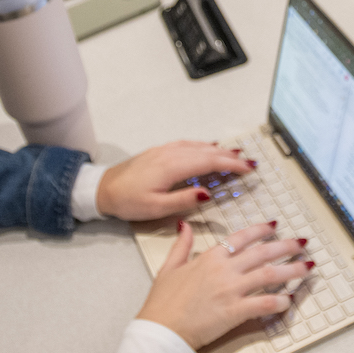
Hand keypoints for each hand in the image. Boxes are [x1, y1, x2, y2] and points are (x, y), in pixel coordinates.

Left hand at [96, 141, 251, 219]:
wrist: (103, 188)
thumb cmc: (128, 201)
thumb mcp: (156, 208)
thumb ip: (184, 200)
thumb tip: (208, 193)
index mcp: (172, 167)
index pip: (209, 163)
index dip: (231, 165)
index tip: (248, 168)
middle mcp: (171, 154)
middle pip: (207, 152)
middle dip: (231, 157)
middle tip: (250, 162)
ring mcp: (165, 150)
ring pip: (198, 146)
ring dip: (219, 150)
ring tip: (236, 154)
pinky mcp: (160, 151)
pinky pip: (188, 144)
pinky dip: (203, 146)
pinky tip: (209, 147)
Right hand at [136, 221, 310, 350]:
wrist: (161, 330)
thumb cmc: (162, 304)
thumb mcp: (168, 268)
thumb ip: (181, 245)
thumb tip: (185, 226)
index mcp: (209, 258)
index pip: (241, 237)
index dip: (261, 230)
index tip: (275, 226)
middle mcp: (224, 270)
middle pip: (263, 253)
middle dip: (287, 246)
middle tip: (303, 243)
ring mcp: (231, 290)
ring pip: (269, 274)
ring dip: (292, 269)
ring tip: (307, 267)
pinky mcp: (234, 311)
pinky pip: (264, 303)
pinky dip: (279, 301)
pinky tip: (289, 300)